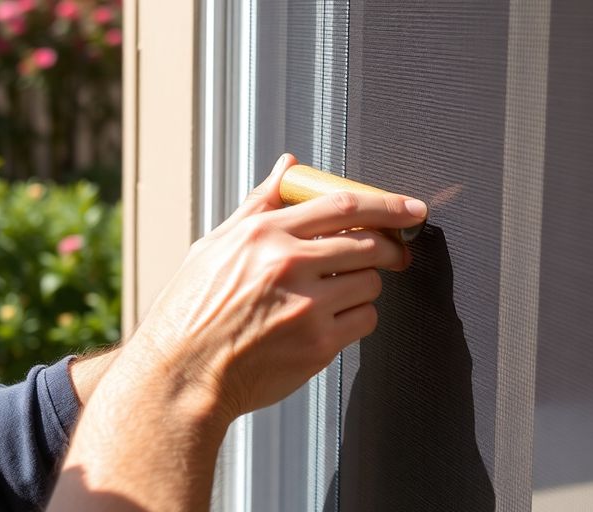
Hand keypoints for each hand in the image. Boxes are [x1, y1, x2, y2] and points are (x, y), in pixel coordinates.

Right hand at [51, 154, 426, 510]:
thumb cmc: (191, 311)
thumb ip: (259, 203)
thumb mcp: (215, 245)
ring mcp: (306, 307)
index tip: (409, 209)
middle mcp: (288, 265)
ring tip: (340, 292)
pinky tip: (333, 319)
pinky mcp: (318, 345)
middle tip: (393, 254)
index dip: (387, 204)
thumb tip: (288, 165)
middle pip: (369, 243)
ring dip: (367, 284)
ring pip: (371, 282)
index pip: (342, 206)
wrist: (183, 375)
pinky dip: (359, 317)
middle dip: (390, 247)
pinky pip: (365, 320)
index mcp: (264, 234)